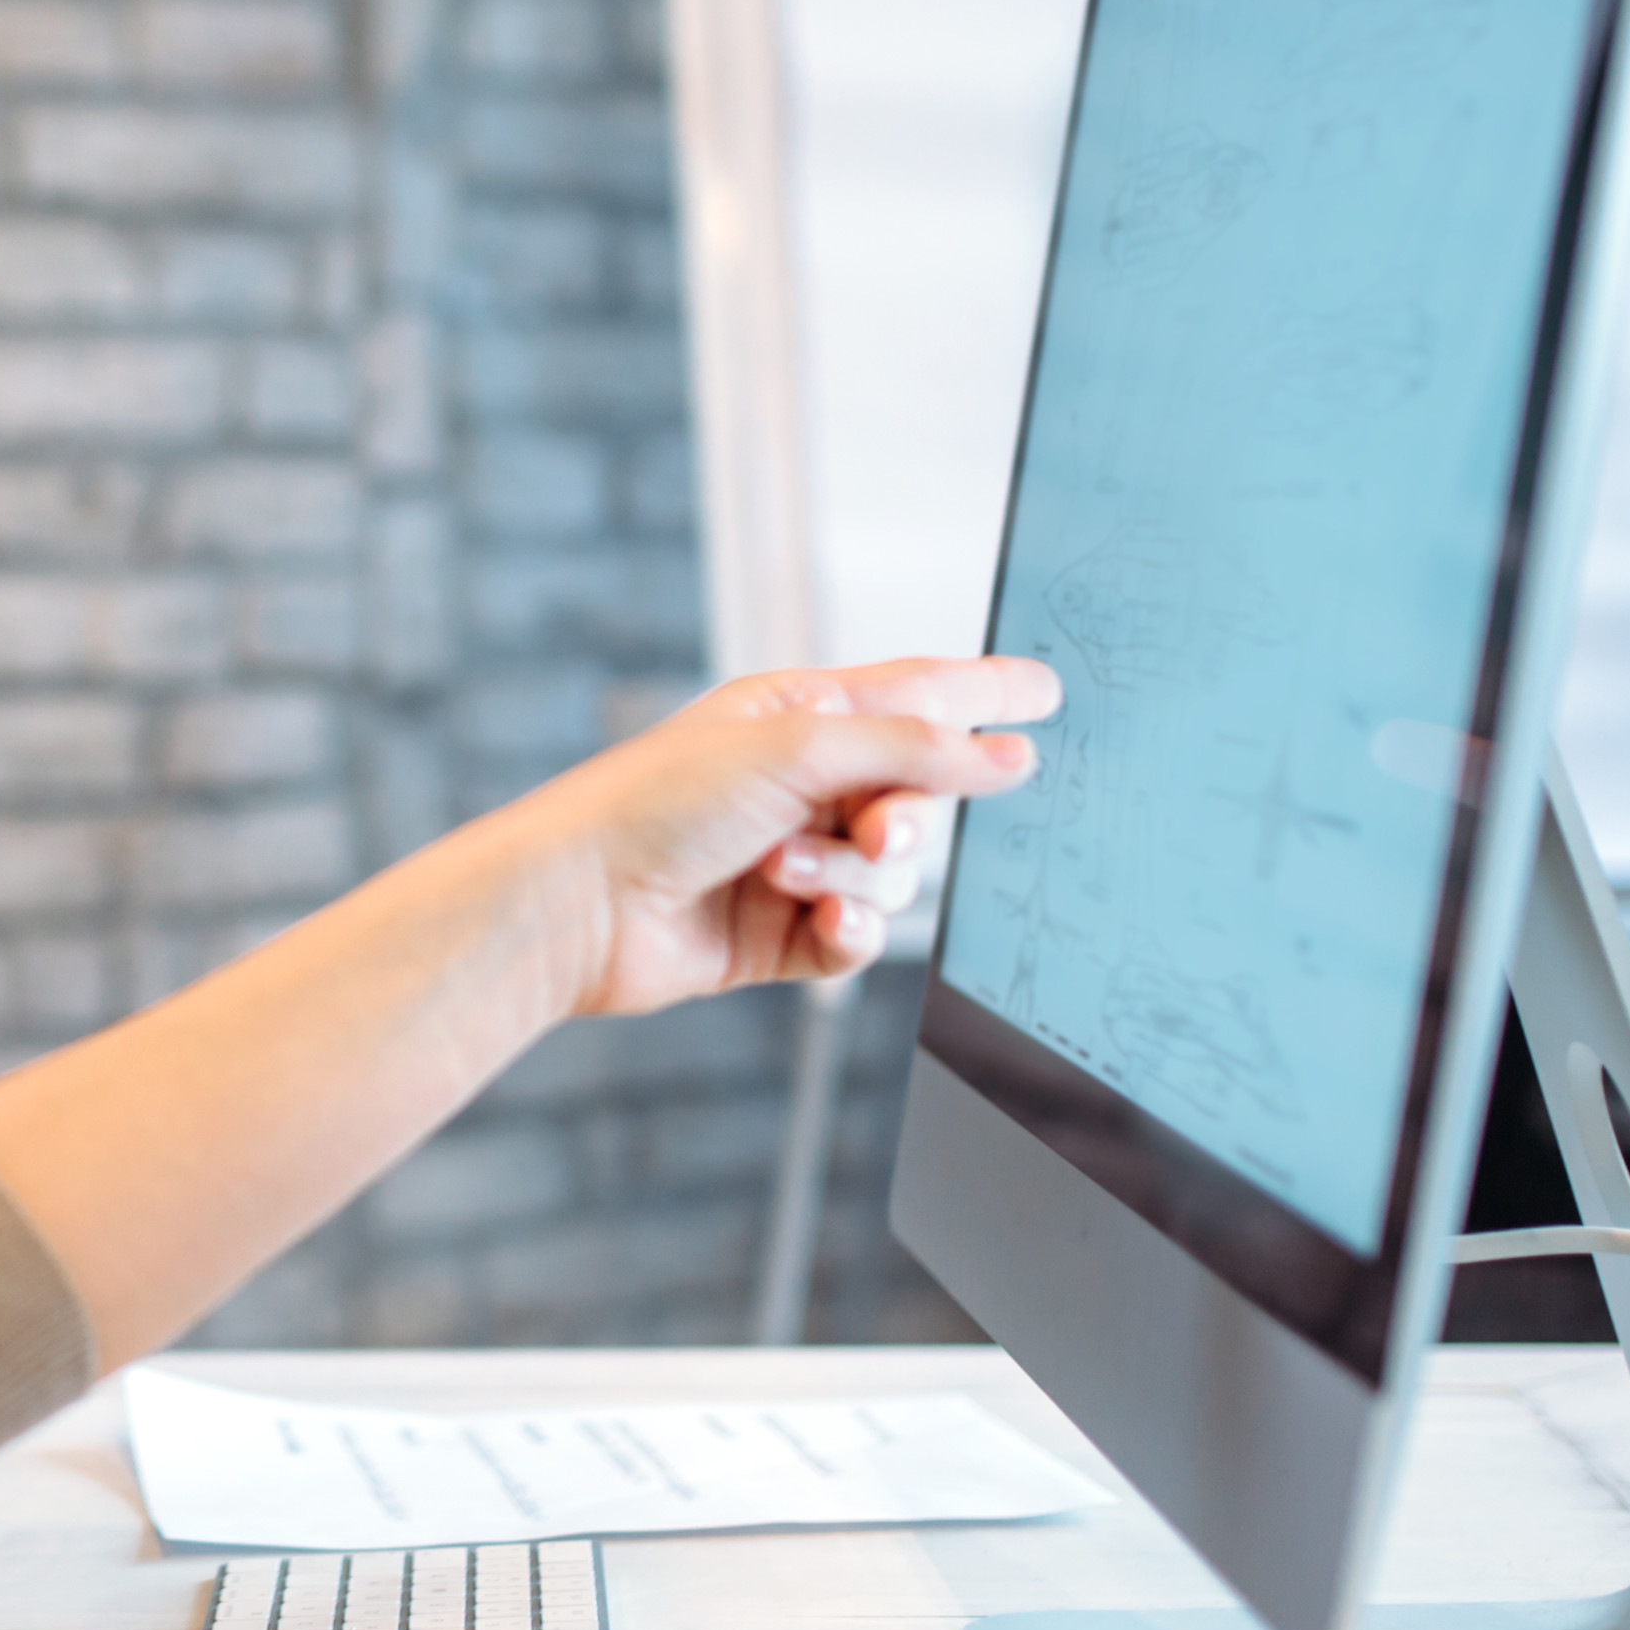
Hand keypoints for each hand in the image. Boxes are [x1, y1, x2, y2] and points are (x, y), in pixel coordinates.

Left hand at [540, 656, 1058, 1017]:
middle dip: (907, 817)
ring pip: (893, 874)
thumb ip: (913, 747)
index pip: (918, 694)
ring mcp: (793, 861)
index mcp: (798, 715)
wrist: (579, 903)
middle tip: (877, 829)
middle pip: (918, 796)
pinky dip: (849, 932)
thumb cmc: (661, 802)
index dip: (985, 692)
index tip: (1050, 692)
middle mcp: (799, 784)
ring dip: (853, 878)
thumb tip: (1008, 755)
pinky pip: (862, 937)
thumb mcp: (797, 747)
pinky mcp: (780, 935)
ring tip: (784, 875)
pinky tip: (819, 927)